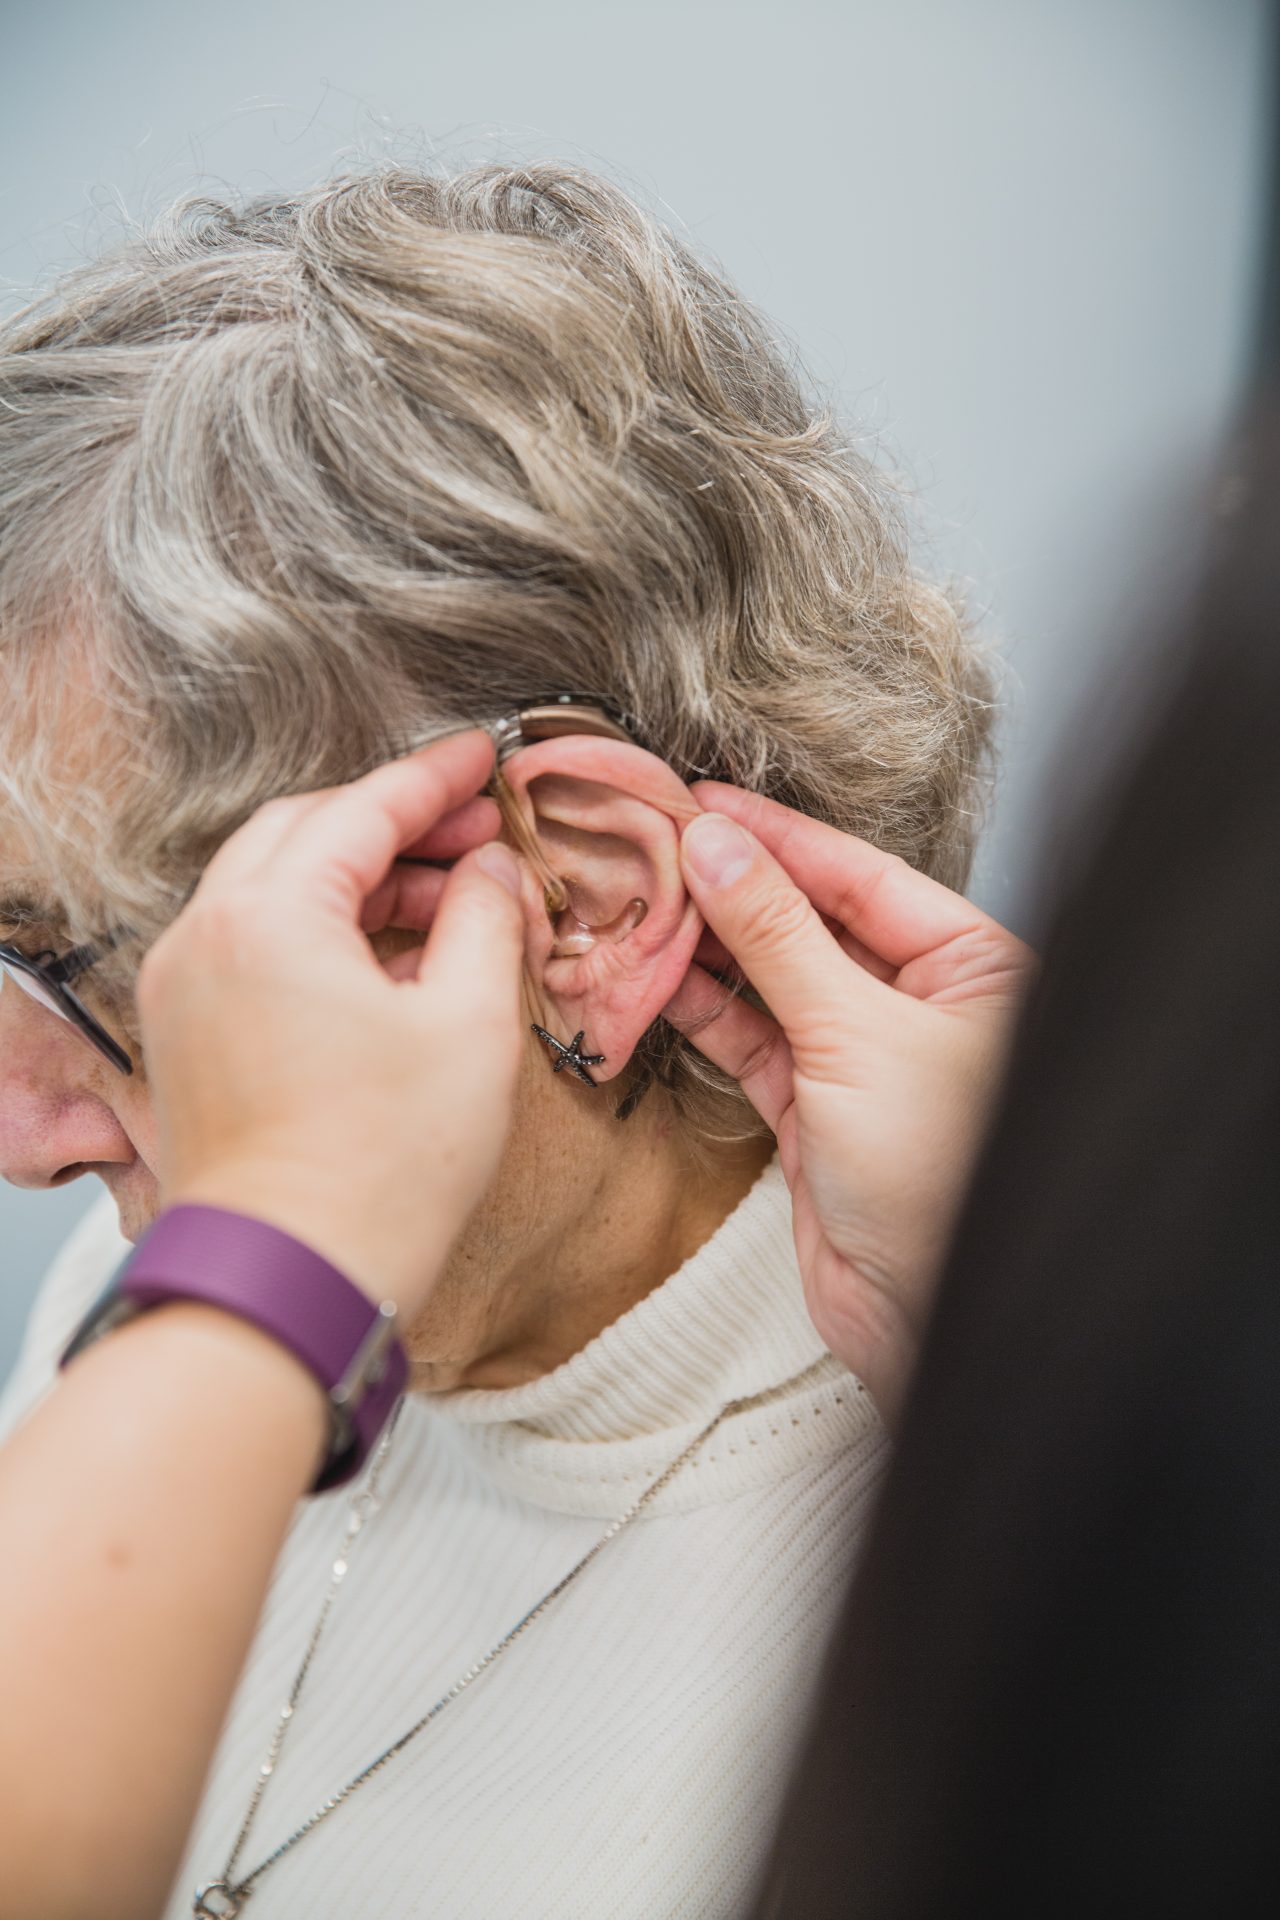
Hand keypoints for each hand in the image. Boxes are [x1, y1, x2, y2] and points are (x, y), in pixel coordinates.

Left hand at [136, 729, 524, 1319]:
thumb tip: (491, 869)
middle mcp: (205, 936)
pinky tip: (394, 962)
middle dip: (395, 825)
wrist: (291, 1281)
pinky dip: (322, 933)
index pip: (361, 809)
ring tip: (453, 907)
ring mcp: (185, 988)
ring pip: (275, 889)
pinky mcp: (188, 1037)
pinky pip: (255, 947)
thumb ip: (486, 919)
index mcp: (268, 917)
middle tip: (477, 833)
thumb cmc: (380, 1167)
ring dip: (360, 881)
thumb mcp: (470, 1026)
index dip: (436, 779)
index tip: (486, 757)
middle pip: (305, 835)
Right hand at [663, 788, 1038, 1426]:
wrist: (927, 1321)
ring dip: (707, 946)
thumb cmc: (939, 1180)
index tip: (700, 799)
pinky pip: (753, 1040)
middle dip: (733, 885)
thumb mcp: (855, 1034)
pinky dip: (703, 1010)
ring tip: (638, 898)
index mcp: (972, 967)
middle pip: (812, 921)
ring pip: (774, 981)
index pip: (859, 877)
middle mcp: (923, 1004)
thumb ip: (777, 938)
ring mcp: (865, 1058)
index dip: (776, 837)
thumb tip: (716, 846)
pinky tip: (654, 972)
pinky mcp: (816, 1112)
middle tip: (652, 840)